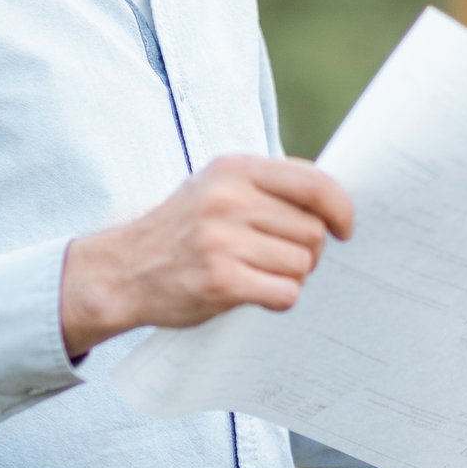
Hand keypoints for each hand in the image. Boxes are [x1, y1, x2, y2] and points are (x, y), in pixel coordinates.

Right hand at [60, 155, 354, 356]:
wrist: (122, 270)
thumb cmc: (183, 229)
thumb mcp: (217, 187)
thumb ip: (268, 187)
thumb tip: (335, 201)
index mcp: (234, 169)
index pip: (314, 183)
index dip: (341, 208)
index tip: (345, 228)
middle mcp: (228, 200)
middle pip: (312, 231)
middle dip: (308, 251)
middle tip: (280, 258)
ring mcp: (222, 241)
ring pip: (301, 265)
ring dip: (291, 276)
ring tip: (259, 273)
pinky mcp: (220, 281)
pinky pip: (284, 293)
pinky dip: (278, 298)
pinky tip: (254, 293)